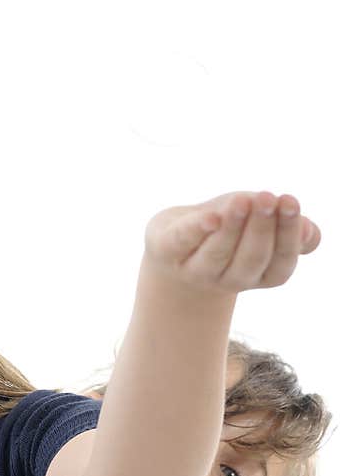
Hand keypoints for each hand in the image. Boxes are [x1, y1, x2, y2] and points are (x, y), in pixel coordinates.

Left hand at [143, 191, 320, 294]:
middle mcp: (229, 279)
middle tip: (268, 197)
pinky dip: (197, 230)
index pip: (281, 262)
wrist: (174, 241)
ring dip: (232, 226)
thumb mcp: (260, 223)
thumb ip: (289, 229)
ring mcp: (195, 270)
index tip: (290, 201)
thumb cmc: (227, 228)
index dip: (288, 233)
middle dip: (261, 227)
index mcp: (259, 274)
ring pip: (217, 253)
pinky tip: (210, 217)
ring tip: (243, 200)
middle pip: (251, 258)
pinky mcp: (166, 252)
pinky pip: (183, 241)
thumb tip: (309, 232)